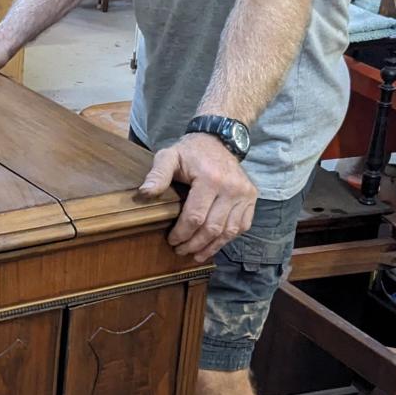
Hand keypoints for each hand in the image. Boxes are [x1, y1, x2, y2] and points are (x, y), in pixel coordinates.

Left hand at [137, 134, 257, 262]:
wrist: (219, 140)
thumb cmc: (191, 152)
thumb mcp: (169, 156)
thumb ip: (157, 174)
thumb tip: (144, 193)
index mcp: (211, 179)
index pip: (195, 216)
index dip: (182, 233)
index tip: (171, 240)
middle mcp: (232, 188)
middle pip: (212, 228)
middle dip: (194, 244)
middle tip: (180, 250)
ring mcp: (245, 194)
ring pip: (228, 231)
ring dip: (211, 247)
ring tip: (196, 254)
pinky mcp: (251, 198)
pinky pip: (241, 226)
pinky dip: (227, 239)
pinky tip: (213, 244)